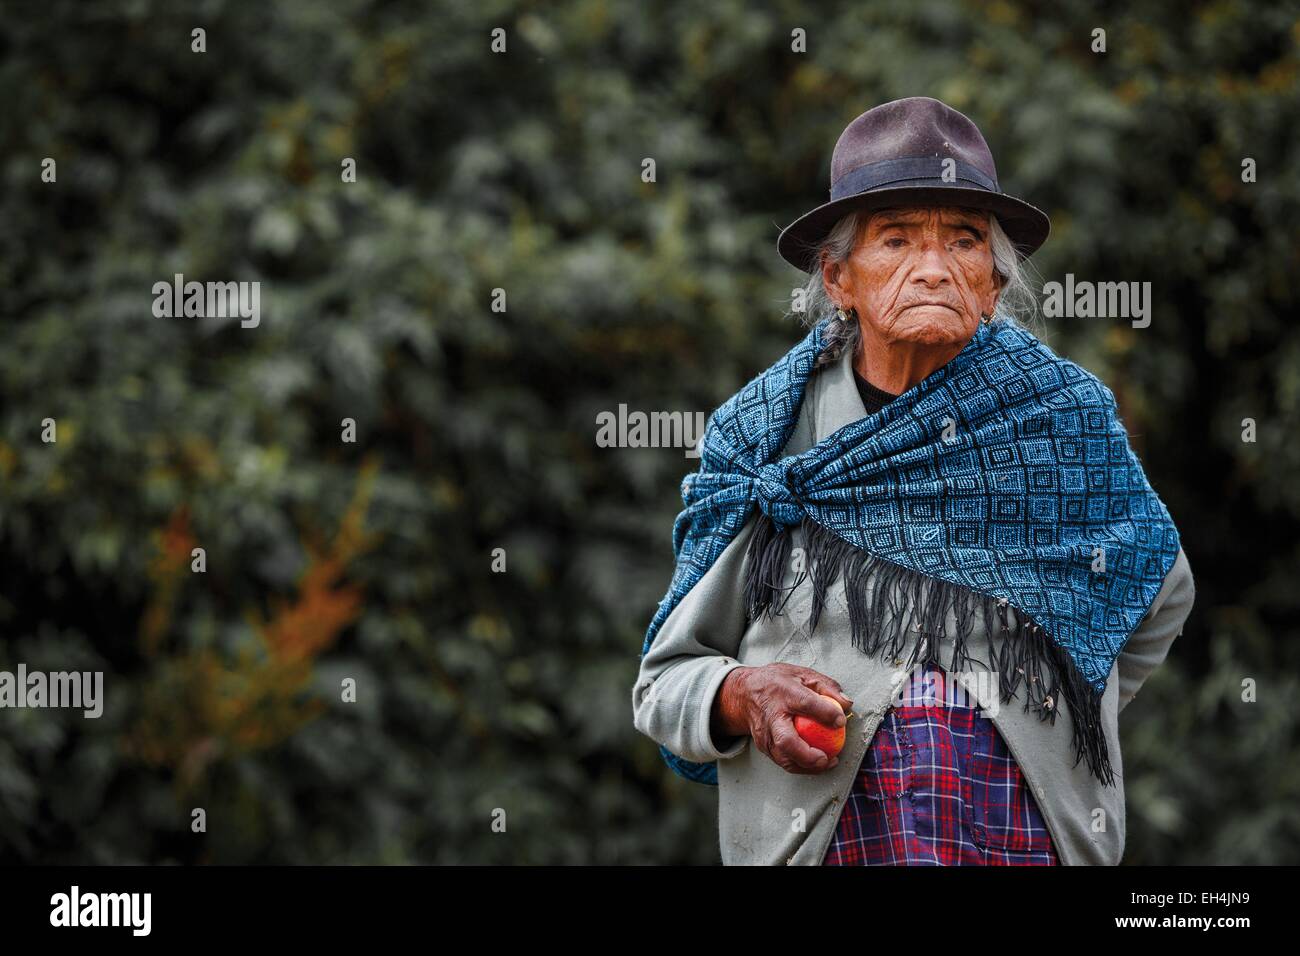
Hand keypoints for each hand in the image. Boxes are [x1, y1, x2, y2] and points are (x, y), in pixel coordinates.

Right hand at [712, 663, 852, 774]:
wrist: (744, 693)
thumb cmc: (778, 683)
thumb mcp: (803, 674)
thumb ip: (827, 686)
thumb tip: (846, 704)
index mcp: (783, 692)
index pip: (805, 703)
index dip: (825, 712)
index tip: (840, 721)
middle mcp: (771, 715)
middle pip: (786, 741)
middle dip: (808, 755)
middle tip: (827, 758)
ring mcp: (764, 734)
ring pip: (784, 758)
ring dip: (807, 766)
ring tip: (828, 762)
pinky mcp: (763, 746)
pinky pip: (783, 761)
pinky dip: (801, 766)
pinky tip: (817, 763)